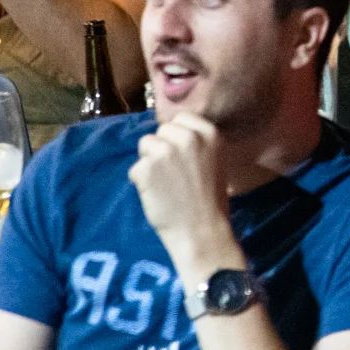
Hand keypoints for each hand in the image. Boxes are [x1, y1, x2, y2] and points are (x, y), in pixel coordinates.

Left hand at [130, 113, 236, 269]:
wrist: (201, 231)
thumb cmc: (210, 199)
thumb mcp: (215, 160)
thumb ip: (197, 142)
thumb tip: (172, 130)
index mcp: (209, 133)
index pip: (181, 118)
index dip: (177, 136)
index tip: (181, 155)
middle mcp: (187, 137)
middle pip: (161, 130)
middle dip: (162, 147)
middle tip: (172, 172)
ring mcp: (165, 152)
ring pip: (145, 145)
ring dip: (149, 162)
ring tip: (164, 183)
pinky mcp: (146, 169)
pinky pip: (135, 168)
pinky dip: (141, 182)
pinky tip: (156, 195)